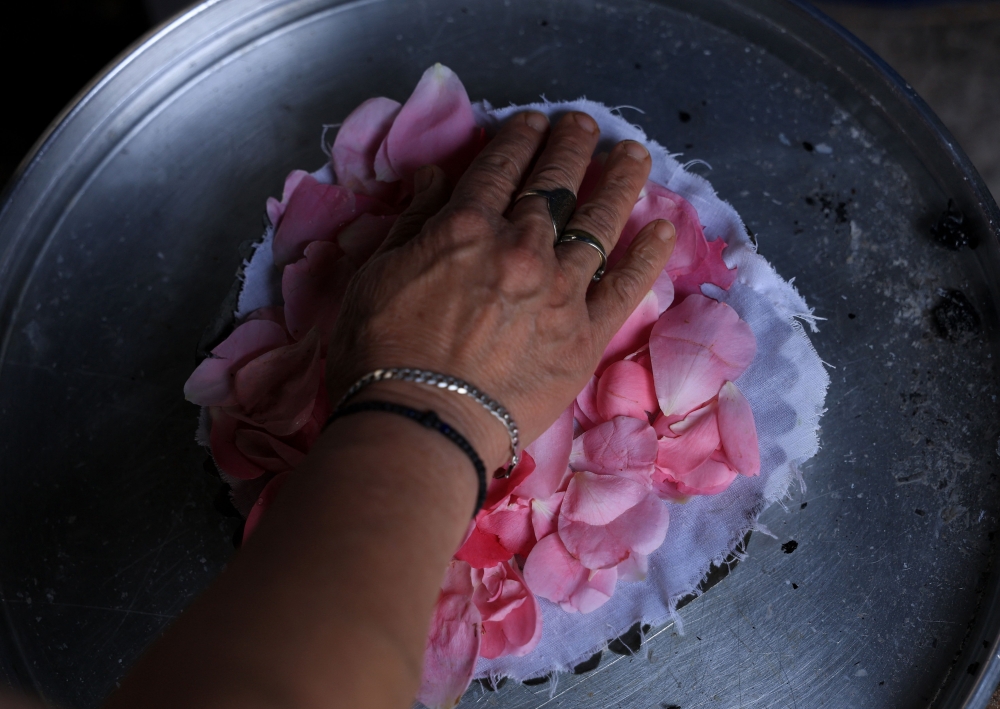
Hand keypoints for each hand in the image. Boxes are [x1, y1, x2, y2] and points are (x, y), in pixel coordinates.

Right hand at [326, 110, 675, 470]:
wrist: (420, 428)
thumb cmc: (381, 356)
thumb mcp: (376, 275)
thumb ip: (412, 223)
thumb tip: (434, 179)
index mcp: (467, 228)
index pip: (501, 167)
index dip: (519, 138)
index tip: (534, 121)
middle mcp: (522, 247)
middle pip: (554, 183)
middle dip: (571, 144)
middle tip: (585, 124)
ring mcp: (561, 290)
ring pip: (599, 221)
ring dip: (619, 180)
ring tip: (633, 154)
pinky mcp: (586, 335)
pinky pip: (626, 287)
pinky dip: (648, 255)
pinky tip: (663, 229)